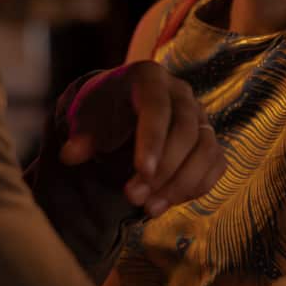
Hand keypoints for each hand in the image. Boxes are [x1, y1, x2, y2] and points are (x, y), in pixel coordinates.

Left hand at [59, 61, 227, 217]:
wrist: (121, 108)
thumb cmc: (102, 111)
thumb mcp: (86, 118)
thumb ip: (81, 136)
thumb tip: (70, 154)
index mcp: (149, 77)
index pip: (157, 108)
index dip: (153, 141)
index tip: (142, 173)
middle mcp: (181, 92)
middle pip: (186, 131)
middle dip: (163, 170)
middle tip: (133, 198)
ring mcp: (200, 115)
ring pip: (205, 150)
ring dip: (180, 184)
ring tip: (150, 208)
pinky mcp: (209, 138)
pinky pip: (215, 164)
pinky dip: (196, 186)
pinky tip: (167, 202)